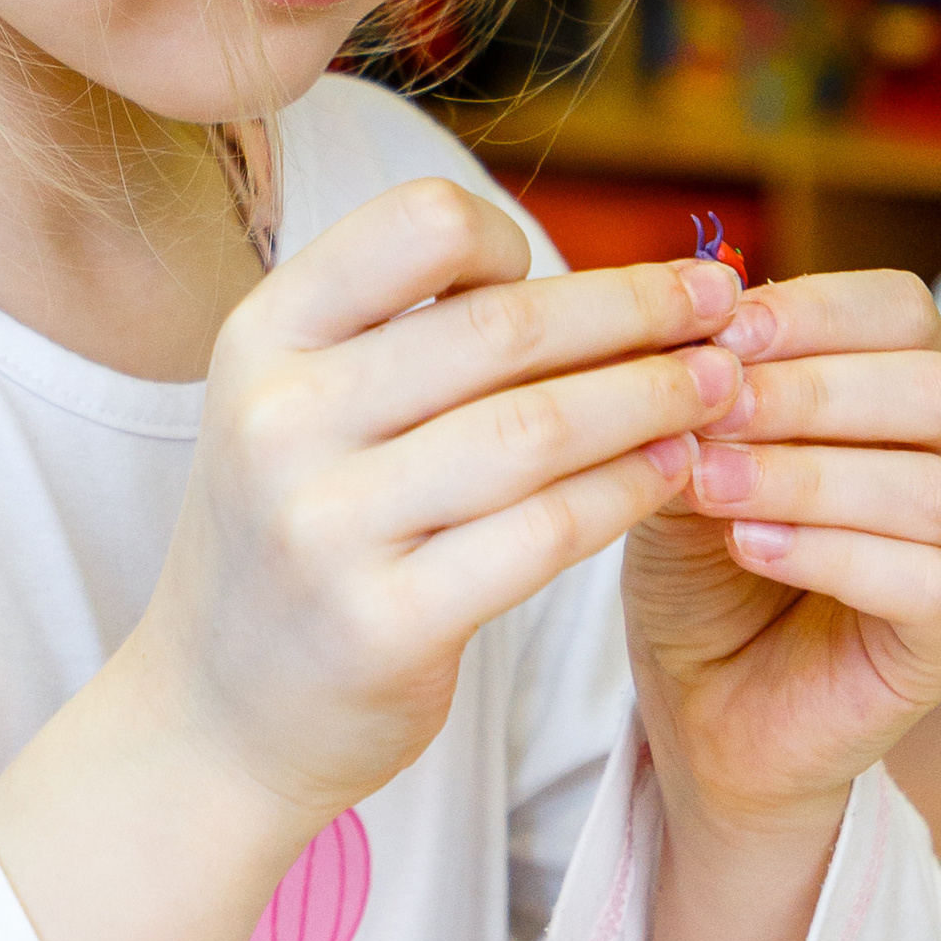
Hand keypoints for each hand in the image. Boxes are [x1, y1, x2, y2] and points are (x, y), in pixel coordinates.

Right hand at [137, 180, 745, 831]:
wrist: (215, 714)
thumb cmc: (297, 533)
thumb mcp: (304, 409)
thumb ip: (407, 338)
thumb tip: (597, 282)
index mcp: (263, 337)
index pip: (416, 226)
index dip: (513, 237)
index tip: (579, 275)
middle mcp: (281, 419)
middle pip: (502, 327)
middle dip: (636, 309)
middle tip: (724, 304)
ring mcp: (326, 526)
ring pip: (537, 428)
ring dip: (653, 398)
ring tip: (723, 387)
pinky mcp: (384, 624)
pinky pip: (545, 534)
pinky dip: (628, 490)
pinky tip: (676, 471)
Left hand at [624, 265, 940, 850]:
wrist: (703, 705)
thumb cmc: (706, 567)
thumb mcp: (688, 461)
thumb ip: (705, 400)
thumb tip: (696, 329)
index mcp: (914, 392)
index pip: (905, 311)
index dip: (816, 310)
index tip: (719, 331)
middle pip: (936, 389)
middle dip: (813, 390)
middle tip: (712, 408)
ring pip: (932, 488)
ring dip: (809, 476)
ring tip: (712, 484)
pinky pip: (926, 581)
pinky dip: (829, 555)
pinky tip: (750, 547)